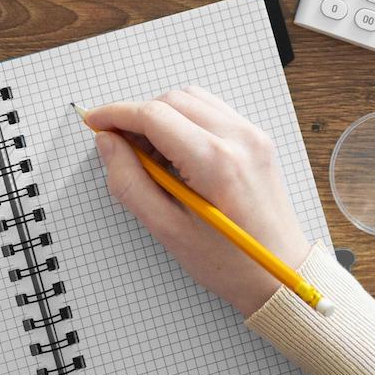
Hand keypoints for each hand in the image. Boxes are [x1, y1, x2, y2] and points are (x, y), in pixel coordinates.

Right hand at [84, 88, 313, 317]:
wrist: (279, 276)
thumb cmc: (228, 262)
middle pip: (170, 100)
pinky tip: (176, 151)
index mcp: (214, 162)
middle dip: (137, 116)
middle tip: (120, 148)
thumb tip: (107, 143)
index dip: (116, 115)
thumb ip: (129, 182)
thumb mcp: (167, 229)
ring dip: (161, 115)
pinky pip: (211, 110)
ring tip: (150, 153)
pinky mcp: (256, 139)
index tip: (94, 122)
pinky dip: (185, 119)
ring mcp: (251, 135)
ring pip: (190, 98)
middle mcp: (237, 138)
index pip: (153, 115)